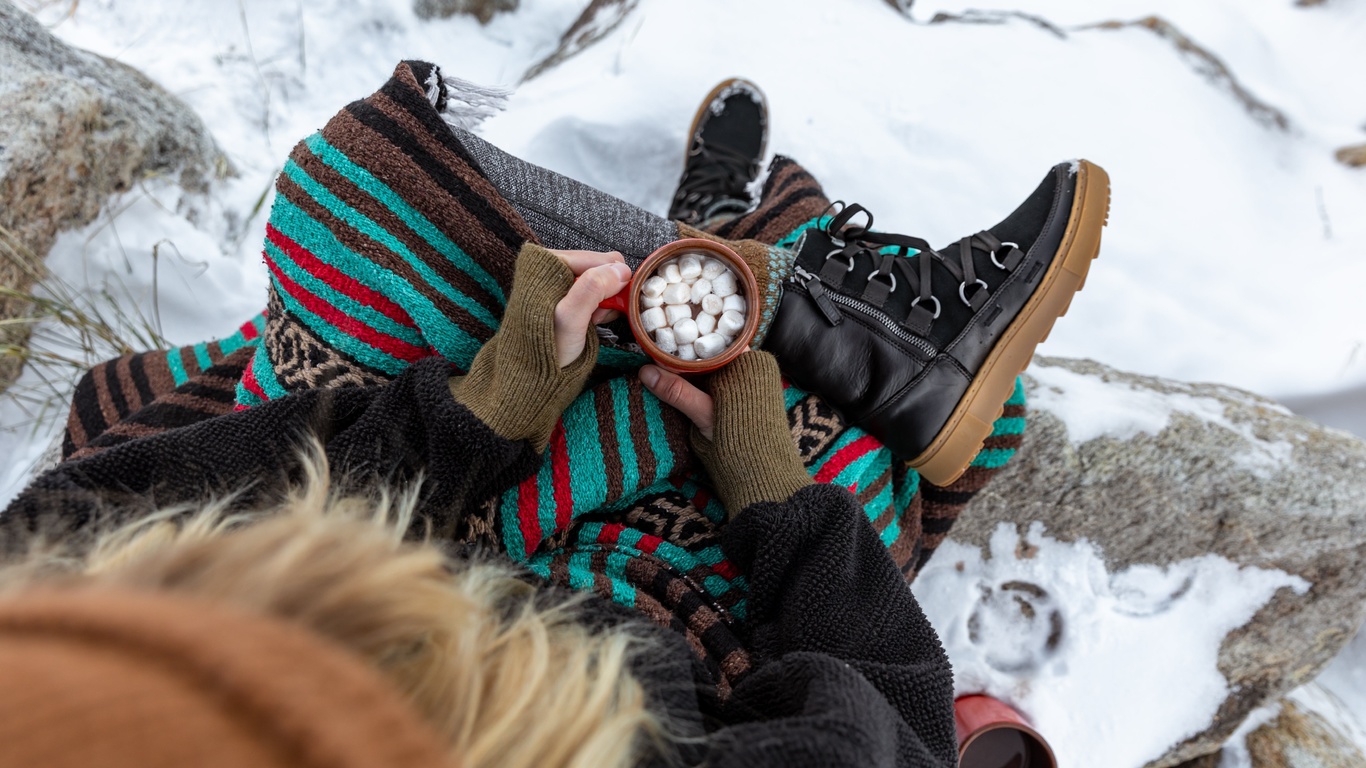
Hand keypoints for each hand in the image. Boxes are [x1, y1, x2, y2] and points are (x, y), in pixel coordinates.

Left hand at [549, 249, 630, 367]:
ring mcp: (559, 282)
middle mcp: (550, 266)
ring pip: (600, 281)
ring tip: (594, 320)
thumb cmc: (545, 349)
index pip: (596, 258)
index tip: (613, 302)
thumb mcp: (570, 318)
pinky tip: (592, 321)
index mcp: (545, 262)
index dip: (612, 280)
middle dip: (607, 291)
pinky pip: (594, 293)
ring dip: (604, 301)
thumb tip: (621, 270)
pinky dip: (599, 307)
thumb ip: (593, 289)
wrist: (532, 375)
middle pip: (600, 268)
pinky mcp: (564, 297)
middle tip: (599, 314)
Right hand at [641, 349, 810, 516]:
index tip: (661, 337)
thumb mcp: (704, 413)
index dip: (686, 338)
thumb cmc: (740, 438)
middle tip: (653, 349)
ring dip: (687, 369)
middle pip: (708, 353)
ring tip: (658, 363)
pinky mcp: (737, 394)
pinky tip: (675, 382)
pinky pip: (713, 379)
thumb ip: (676, 391)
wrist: (760, 470)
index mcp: (746, 361)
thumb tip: (645, 371)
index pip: (712, 340)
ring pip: (709, 366)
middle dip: (684, 354)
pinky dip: (695, 381)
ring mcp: (744, 379)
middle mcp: (748, 365)